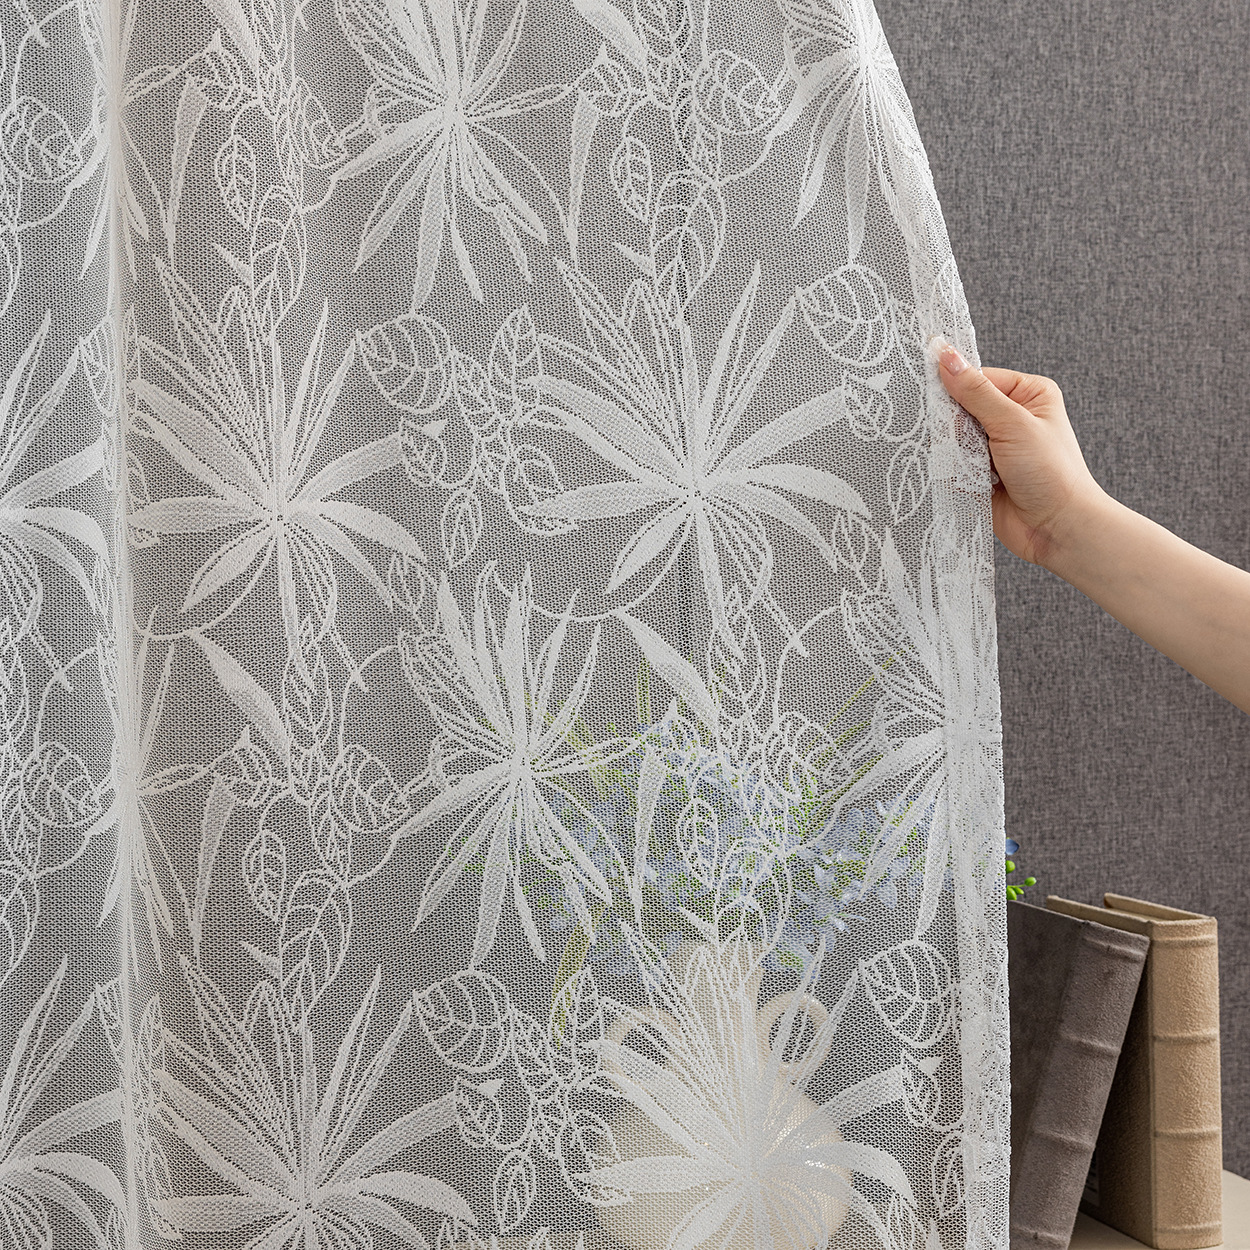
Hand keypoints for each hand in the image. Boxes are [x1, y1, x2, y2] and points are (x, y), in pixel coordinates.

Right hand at [931, 338, 1106, 568]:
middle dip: (954, 426)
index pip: (977, 378)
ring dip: (955, 453)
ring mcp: (996, 447)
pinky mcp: (982, 474)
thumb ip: (975, 392)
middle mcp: (1011, 417)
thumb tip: (946, 356)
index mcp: (1027, 393)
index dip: (955, 388)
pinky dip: (954, 472)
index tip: (936, 400)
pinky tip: (964, 479)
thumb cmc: (1051, 472)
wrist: (1058, 528)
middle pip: (961, 409)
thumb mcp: (1012, 424)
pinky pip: (954, 465)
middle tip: (962, 442)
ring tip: (971, 466)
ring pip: (954, 439)